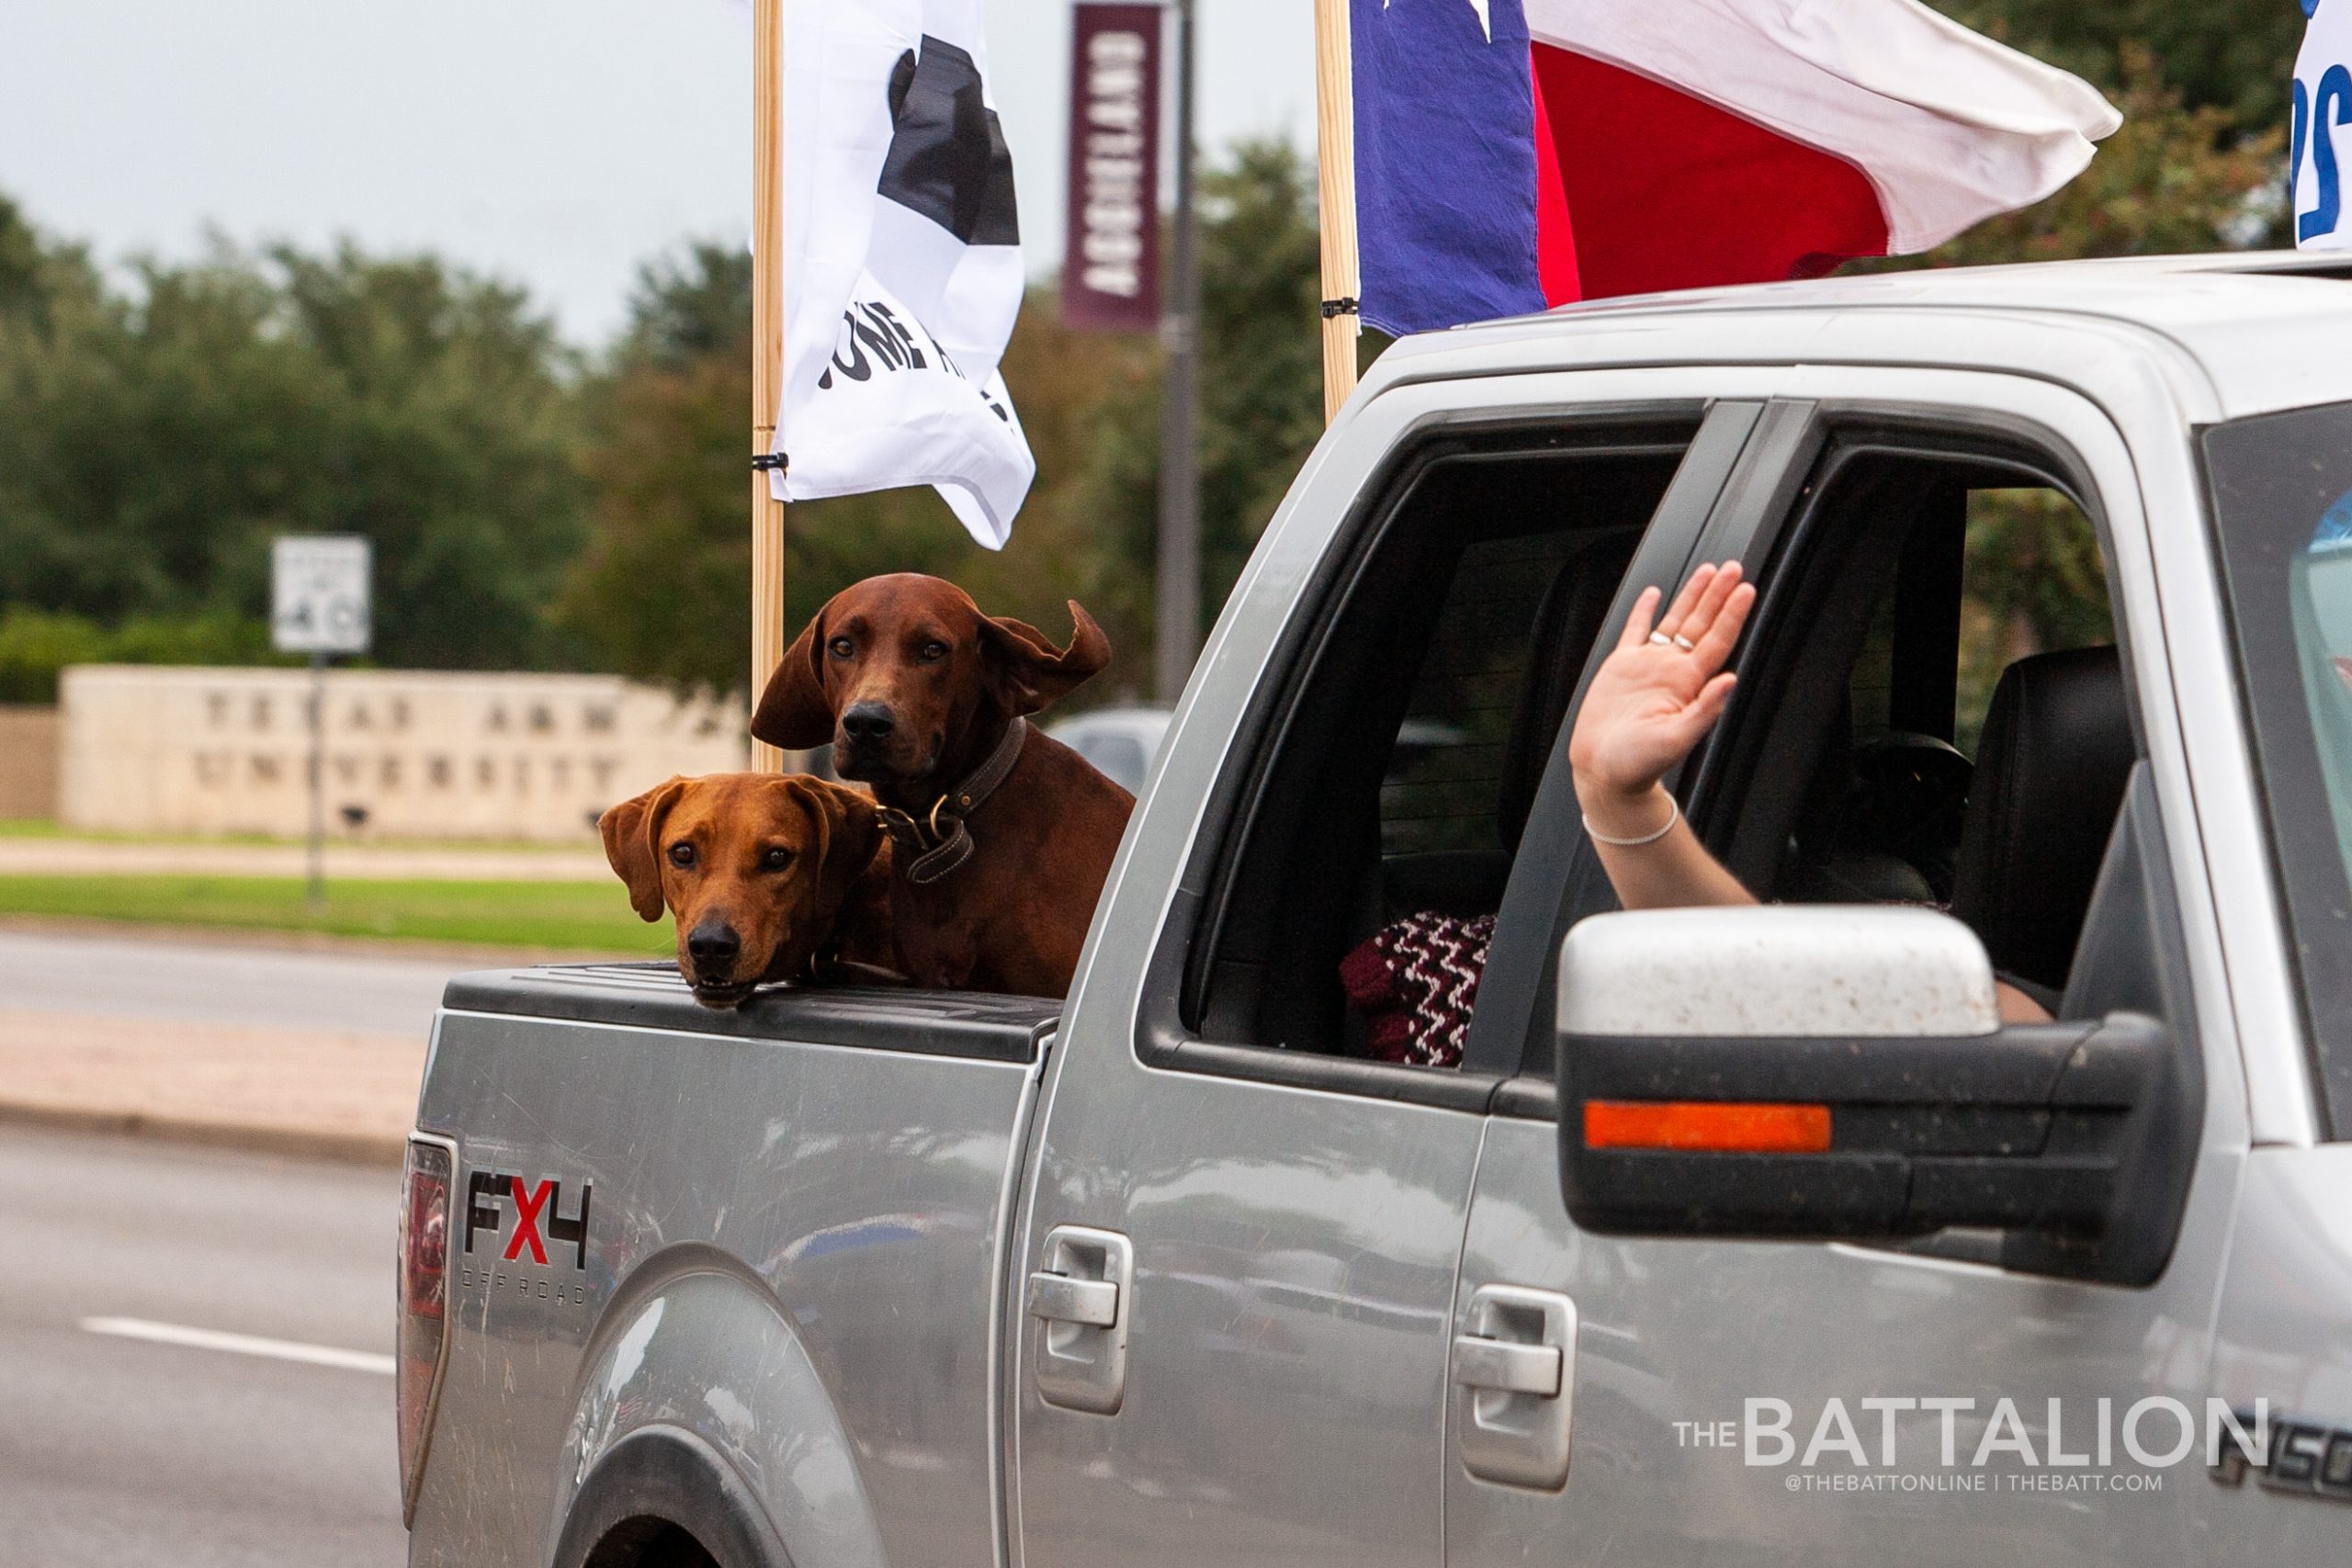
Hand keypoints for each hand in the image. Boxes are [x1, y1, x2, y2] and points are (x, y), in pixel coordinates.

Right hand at [1568, 562, 1756, 825]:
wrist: (1604, 770)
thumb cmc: (1638, 763)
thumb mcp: (1676, 739)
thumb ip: (1705, 710)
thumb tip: (1731, 680)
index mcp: (1687, 685)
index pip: (1717, 641)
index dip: (1731, 615)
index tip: (1745, 590)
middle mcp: (1672, 671)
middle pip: (1701, 624)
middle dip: (1717, 595)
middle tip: (1733, 568)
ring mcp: (1648, 666)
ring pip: (1675, 622)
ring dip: (1691, 596)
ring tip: (1708, 571)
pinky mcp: (1621, 667)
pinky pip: (1635, 631)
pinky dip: (1644, 611)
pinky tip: (1654, 594)